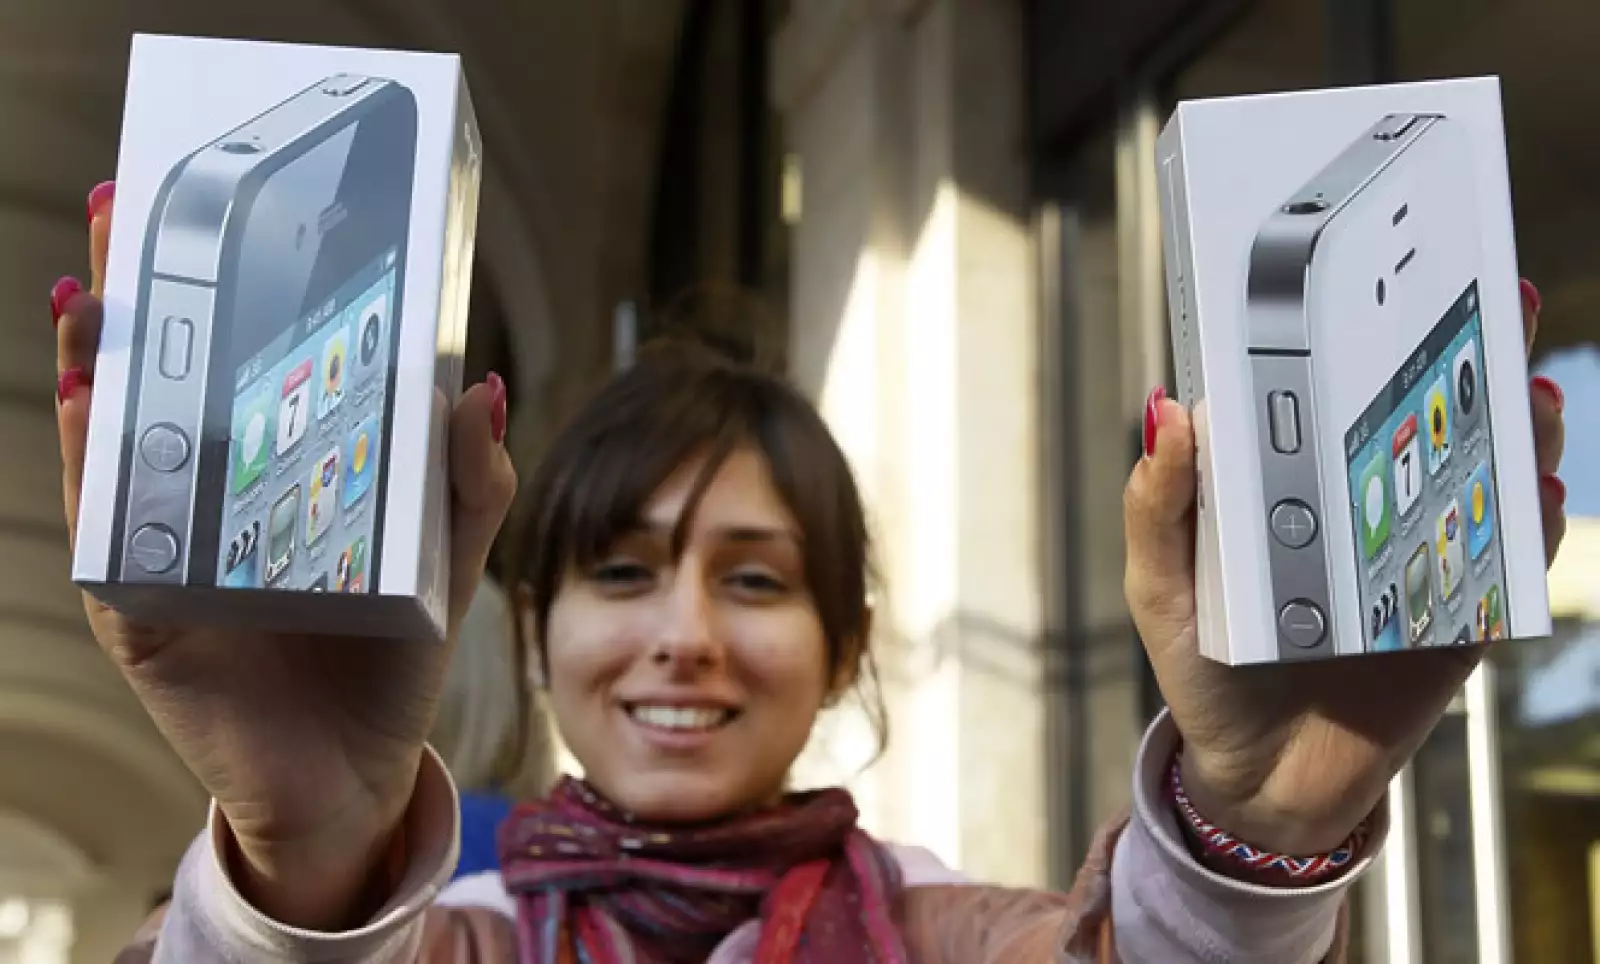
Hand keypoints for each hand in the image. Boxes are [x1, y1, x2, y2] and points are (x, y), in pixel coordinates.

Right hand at [54, 184, 516, 927]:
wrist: (352, 778)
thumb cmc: (390, 663)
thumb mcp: (444, 562)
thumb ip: (466, 482)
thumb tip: (481, 385)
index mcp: (280, 473)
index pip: (242, 363)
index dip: (223, 286)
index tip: (215, 197)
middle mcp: (212, 499)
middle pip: (163, 377)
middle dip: (136, 290)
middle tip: (120, 199)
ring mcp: (168, 551)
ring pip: (115, 439)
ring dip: (94, 362)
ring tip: (89, 288)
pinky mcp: (143, 613)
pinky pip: (106, 532)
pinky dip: (92, 469)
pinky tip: (86, 403)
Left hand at [1123, 279, 1565, 857]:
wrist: (1259, 778)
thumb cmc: (1203, 668)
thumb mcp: (1159, 585)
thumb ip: (1158, 506)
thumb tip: (1168, 410)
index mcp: (1291, 484)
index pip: (1333, 390)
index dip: (1363, 325)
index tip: (1385, 264)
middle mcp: (1363, 503)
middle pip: (1429, 409)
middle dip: (1472, 349)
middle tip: (1498, 296)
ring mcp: (1418, 552)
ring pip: (1485, 470)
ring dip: (1516, 425)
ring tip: (1528, 390)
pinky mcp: (1460, 613)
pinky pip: (1509, 556)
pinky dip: (1530, 518)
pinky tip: (1537, 485)